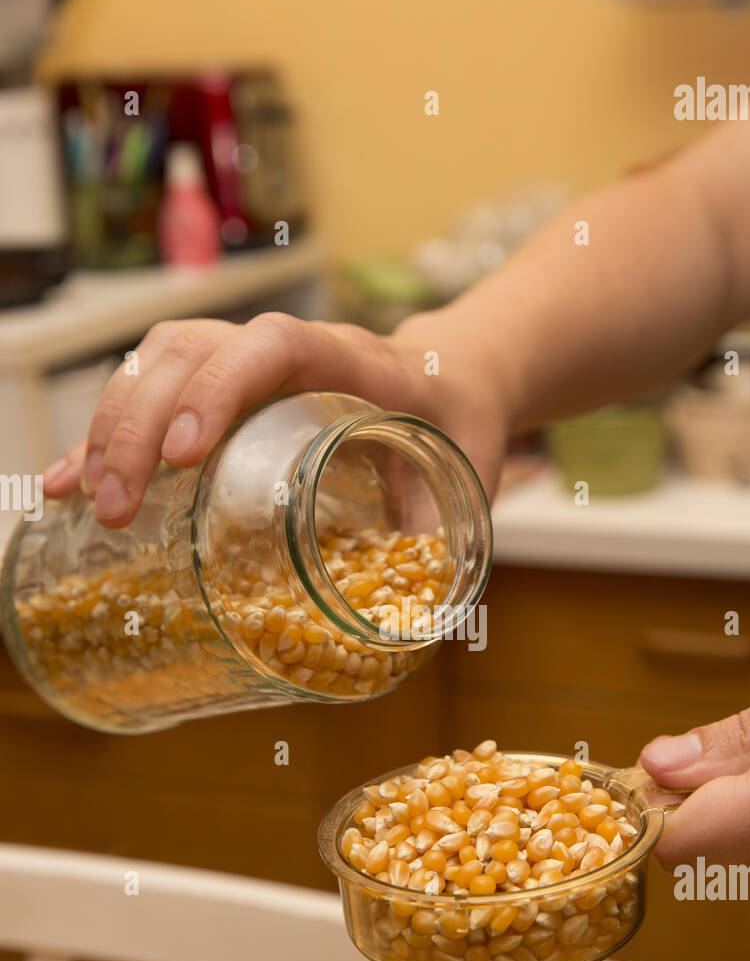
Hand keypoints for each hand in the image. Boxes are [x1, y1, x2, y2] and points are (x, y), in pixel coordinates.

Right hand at [42, 308, 508, 526]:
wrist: (452, 375)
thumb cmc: (461, 422)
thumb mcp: (469, 471)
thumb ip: (449, 528)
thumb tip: (421, 616)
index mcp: (354, 359)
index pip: (277, 344)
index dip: (223, 386)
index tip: (188, 454)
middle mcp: (289, 347)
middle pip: (192, 352)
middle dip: (142, 426)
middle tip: (118, 508)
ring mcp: (248, 358)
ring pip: (158, 360)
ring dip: (113, 425)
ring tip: (90, 500)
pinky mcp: (222, 382)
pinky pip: (150, 386)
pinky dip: (106, 431)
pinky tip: (69, 481)